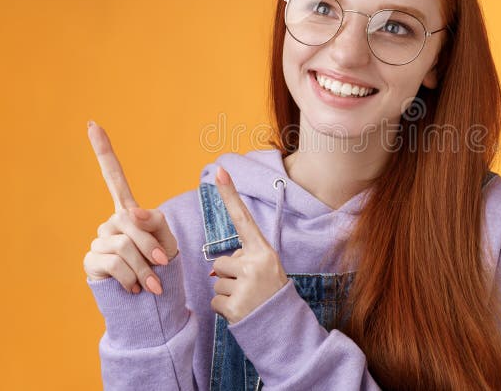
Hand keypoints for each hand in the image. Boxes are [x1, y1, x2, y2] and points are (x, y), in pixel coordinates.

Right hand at [82, 121, 178, 294]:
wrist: (154, 301)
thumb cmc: (162, 266)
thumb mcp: (167, 239)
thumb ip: (154, 222)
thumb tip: (129, 213)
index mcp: (129, 211)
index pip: (114, 177)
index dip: (103, 151)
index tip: (92, 124)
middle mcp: (110, 223)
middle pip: (129, 221)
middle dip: (150, 244)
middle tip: (163, 263)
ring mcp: (98, 241)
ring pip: (124, 245)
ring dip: (144, 267)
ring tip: (153, 282)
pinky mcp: (91, 261)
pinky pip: (114, 264)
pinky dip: (132, 277)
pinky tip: (135, 287)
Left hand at [210, 165, 287, 323]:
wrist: (285, 328)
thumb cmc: (272, 294)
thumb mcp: (265, 269)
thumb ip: (243, 260)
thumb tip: (215, 268)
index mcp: (263, 251)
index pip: (243, 219)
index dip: (230, 195)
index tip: (219, 171)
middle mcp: (255, 264)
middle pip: (222, 262)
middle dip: (230, 276)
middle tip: (251, 288)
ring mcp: (245, 285)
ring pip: (217, 282)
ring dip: (227, 293)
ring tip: (247, 300)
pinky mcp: (235, 306)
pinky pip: (214, 301)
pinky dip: (223, 308)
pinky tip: (241, 311)